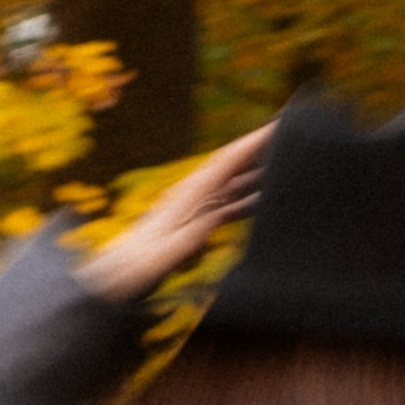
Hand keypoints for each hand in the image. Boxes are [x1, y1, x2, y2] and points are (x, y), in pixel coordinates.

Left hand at [81, 122, 272, 302]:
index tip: (277, 127)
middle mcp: (191, 195)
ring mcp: (192, 207)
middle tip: (290, 135)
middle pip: (231, 164)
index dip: (253, 144)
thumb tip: (216, 217)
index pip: (227, 162)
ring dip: (256, 172)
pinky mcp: (192, 221)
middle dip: (258, 148)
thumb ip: (190, 238)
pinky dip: (246, 197)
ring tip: (285, 164)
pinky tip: (262, 202)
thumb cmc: (138, 269)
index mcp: (187, 197)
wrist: (115, 278)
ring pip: (231, 182)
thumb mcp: (164, 256)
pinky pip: (225, 203)